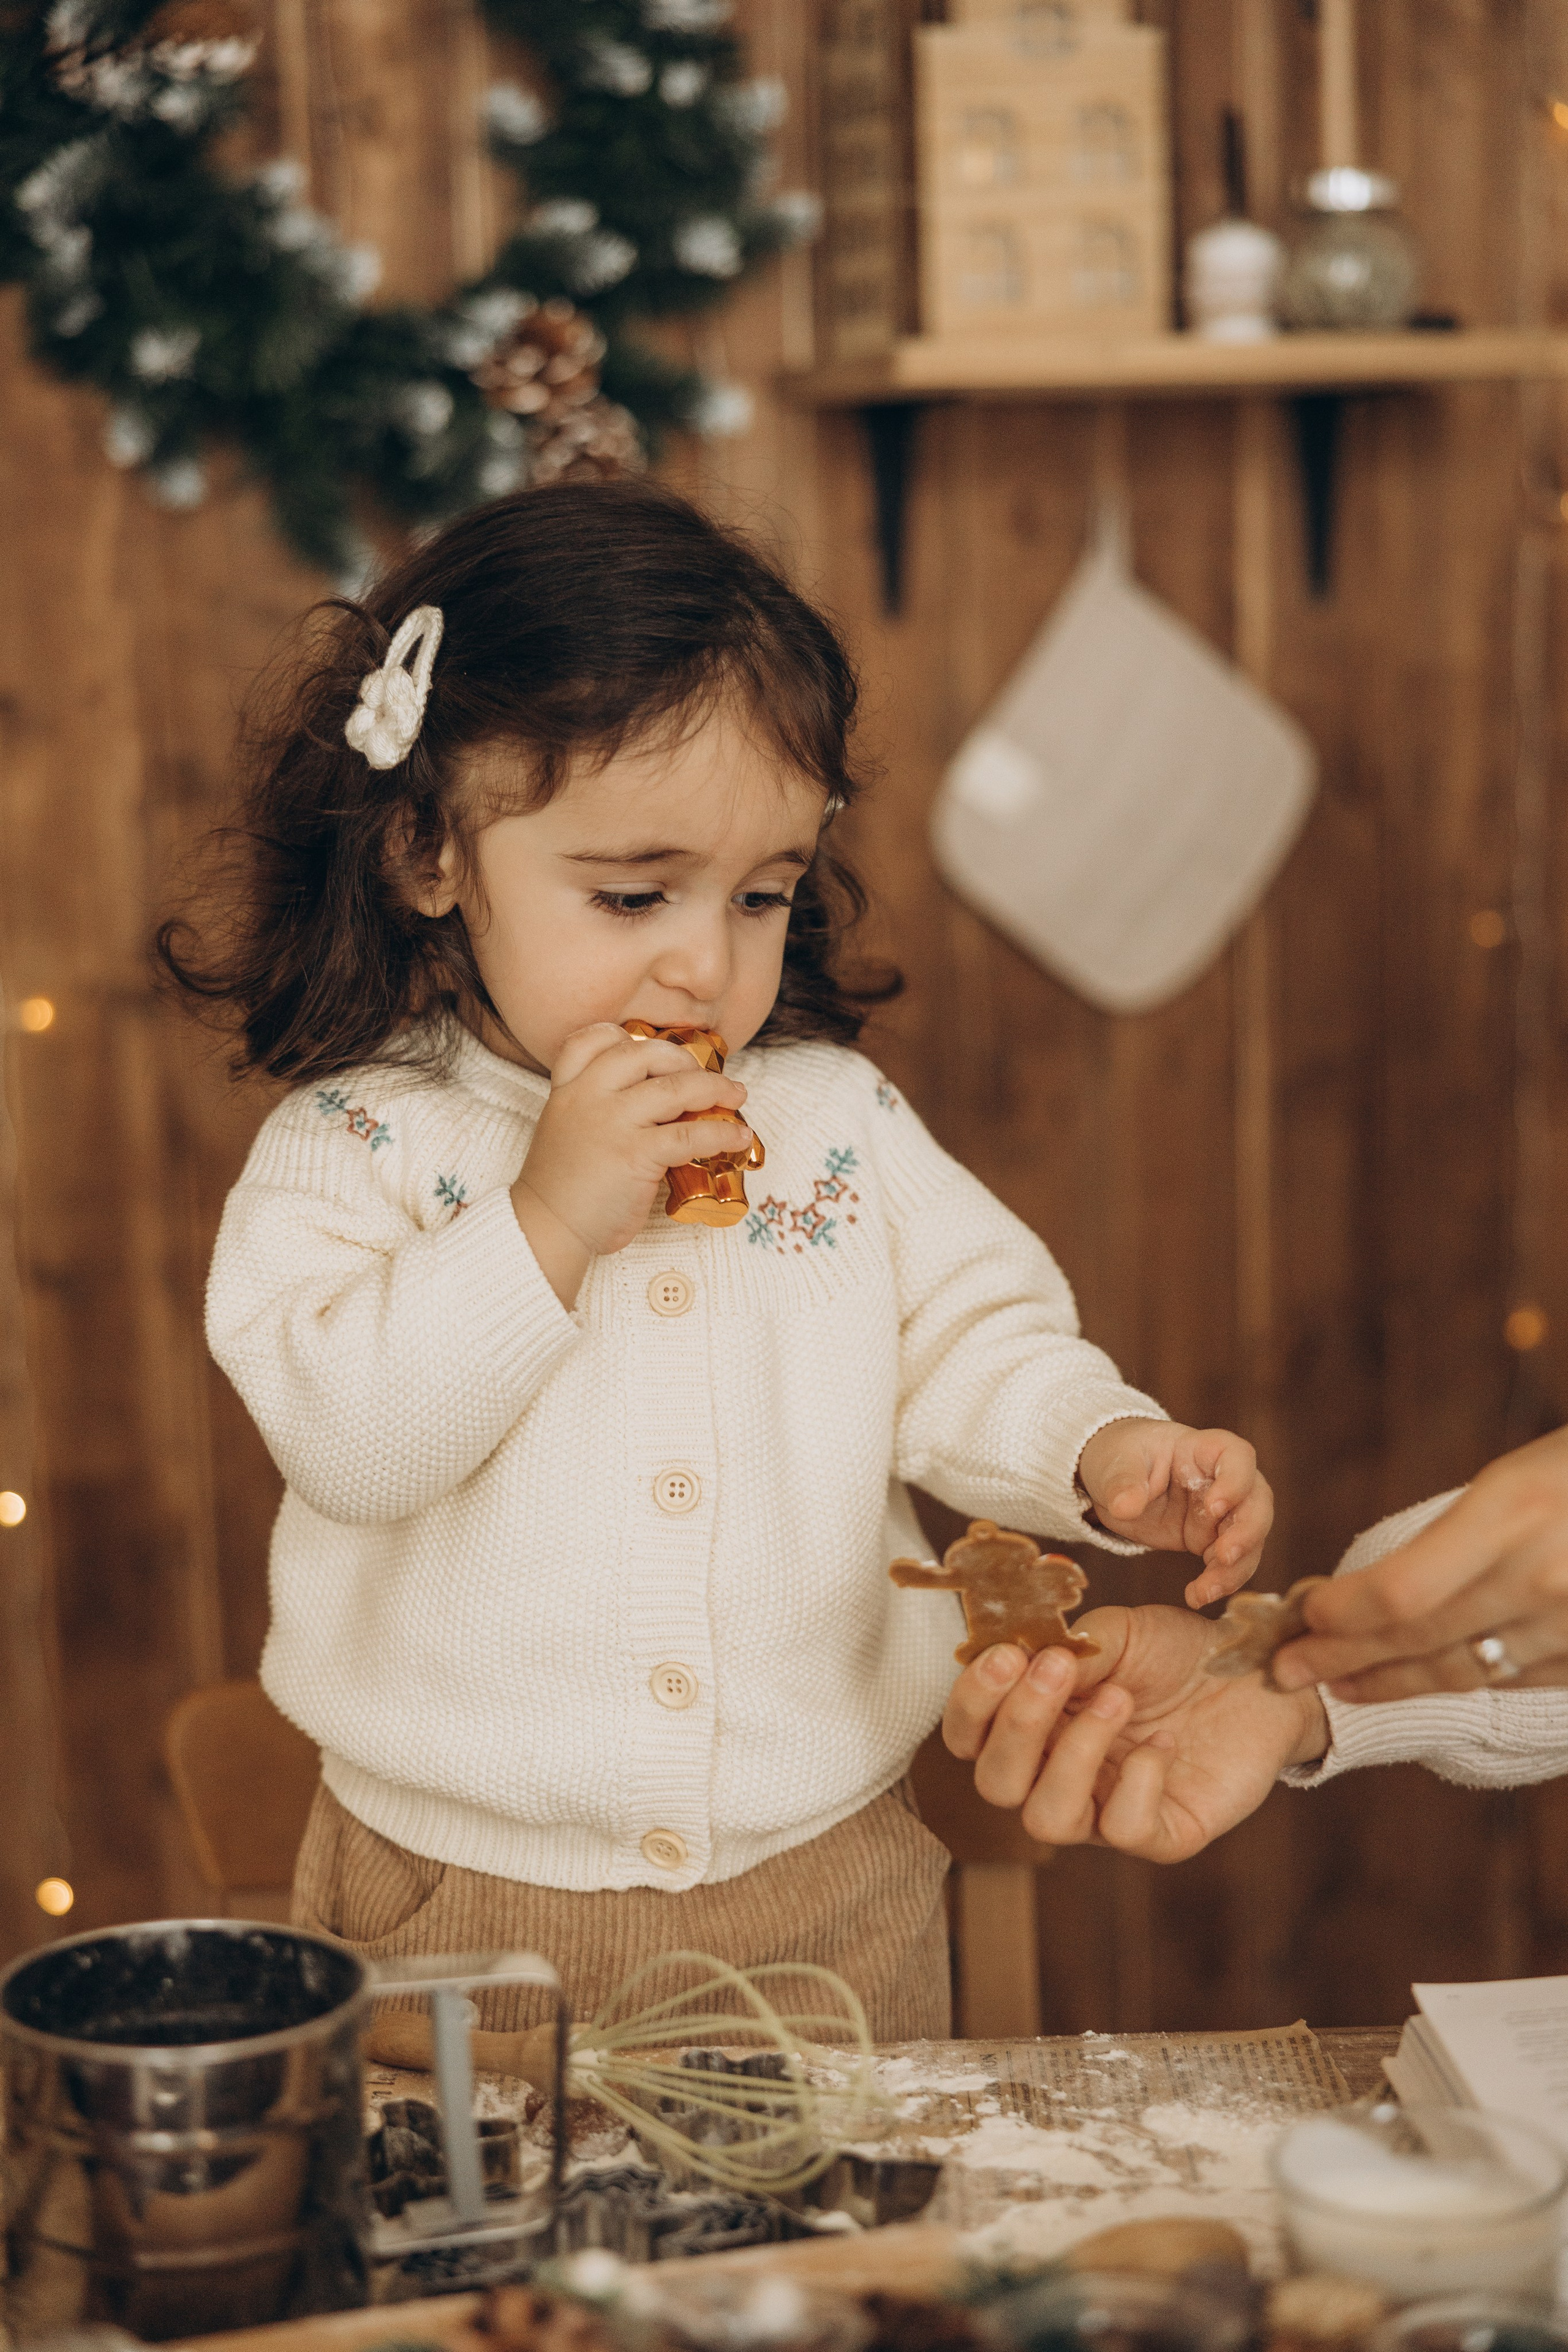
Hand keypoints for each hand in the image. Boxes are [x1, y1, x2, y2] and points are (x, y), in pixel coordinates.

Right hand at [511, 1023, 751, 1305]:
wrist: (548, 1227)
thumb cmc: (562, 1187)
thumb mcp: (567, 1130)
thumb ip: (599, 1109)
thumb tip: (659, 1107)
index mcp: (567, 1088)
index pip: (591, 1038)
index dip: (626, 1036)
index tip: (653, 1049)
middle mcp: (588, 1096)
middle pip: (644, 1053)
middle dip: (683, 1059)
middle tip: (705, 1076)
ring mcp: (613, 1122)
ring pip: (675, 1087)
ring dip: (715, 1088)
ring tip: (737, 1096)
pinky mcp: (636, 1154)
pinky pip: (689, 1135)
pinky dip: (721, 1133)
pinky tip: (738, 1137)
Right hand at [941, 1607, 1327, 1862]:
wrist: (1258, 1674)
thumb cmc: (1178, 1653)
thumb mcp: (1120, 1630)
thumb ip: (1070, 1648)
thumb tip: (1030, 1663)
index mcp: (1036, 1723)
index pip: (969, 1735)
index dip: (973, 1702)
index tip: (1006, 1655)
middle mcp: (1058, 1773)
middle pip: (996, 1783)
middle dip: (1018, 1724)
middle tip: (1058, 1669)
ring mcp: (1105, 1809)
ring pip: (1047, 1818)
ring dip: (1074, 1753)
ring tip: (1120, 1700)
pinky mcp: (1161, 1834)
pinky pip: (1123, 1831)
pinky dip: (1137, 1782)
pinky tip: (1164, 1744)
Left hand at [1077, 1418, 1272, 1604]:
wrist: (1116, 1482)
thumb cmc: (1121, 1458)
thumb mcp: (1115, 1464)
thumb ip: (1123, 1483)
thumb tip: (1126, 1506)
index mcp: (1204, 1449)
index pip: (1238, 1457)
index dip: (1235, 1481)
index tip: (1215, 1506)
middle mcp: (1223, 1480)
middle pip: (1257, 1502)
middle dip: (1247, 1532)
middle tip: (1224, 1557)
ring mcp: (1223, 1513)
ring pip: (1249, 1539)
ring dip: (1235, 1567)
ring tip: (1205, 1591)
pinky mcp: (1212, 1540)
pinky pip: (1229, 1563)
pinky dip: (1219, 1581)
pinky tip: (1197, 1596)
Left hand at [1273, 1427, 1567, 1700]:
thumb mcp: (1510, 1481)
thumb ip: (1451, 1541)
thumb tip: (1374, 1595)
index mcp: (1509, 1515)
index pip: (1399, 1594)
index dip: (1342, 1616)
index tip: (1303, 1614)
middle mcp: (1540, 1578)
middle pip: (1420, 1641)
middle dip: (1343, 1659)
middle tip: (1289, 1671)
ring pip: (1463, 1672)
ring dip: (1391, 1681)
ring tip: (1340, 1683)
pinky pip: (1513, 1680)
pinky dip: (1458, 1682)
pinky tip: (1418, 1681)